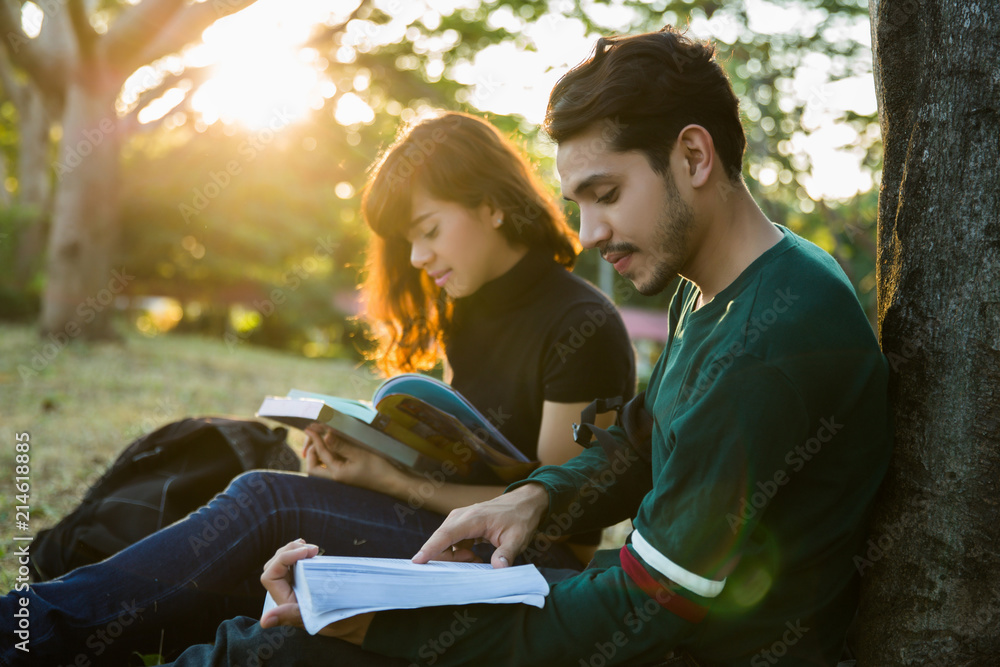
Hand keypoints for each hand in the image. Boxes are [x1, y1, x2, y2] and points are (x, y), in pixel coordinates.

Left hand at [259, 539, 373, 643]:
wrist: (355, 621)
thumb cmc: (336, 622)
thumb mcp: (316, 619)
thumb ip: (291, 617)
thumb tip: (264, 621)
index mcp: (285, 601)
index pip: (270, 577)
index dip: (282, 560)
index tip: (305, 553)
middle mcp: (287, 591)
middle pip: (273, 565)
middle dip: (288, 551)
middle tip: (311, 548)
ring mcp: (297, 583)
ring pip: (283, 561)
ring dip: (294, 549)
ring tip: (312, 548)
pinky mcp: (307, 578)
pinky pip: (295, 562)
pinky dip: (299, 551)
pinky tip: (308, 548)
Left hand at [303, 424, 407, 491]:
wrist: (393, 482)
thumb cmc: (379, 468)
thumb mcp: (360, 454)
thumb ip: (341, 445)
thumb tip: (326, 435)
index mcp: (337, 473)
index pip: (320, 454)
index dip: (315, 439)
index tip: (309, 428)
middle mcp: (336, 478)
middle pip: (313, 468)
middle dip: (310, 453)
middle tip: (313, 438)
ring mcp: (341, 478)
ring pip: (321, 468)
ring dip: (318, 455)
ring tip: (321, 441)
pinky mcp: (347, 476)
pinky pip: (331, 467)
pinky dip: (328, 457)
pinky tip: (335, 448)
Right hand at [413, 483, 548, 567]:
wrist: (525, 502)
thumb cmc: (521, 518)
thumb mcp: (518, 538)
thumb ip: (507, 553)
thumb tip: (499, 568)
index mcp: (473, 518)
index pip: (446, 535)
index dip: (431, 548)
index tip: (417, 561)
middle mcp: (462, 516)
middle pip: (442, 539)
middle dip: (447, 558)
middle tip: (469, 566)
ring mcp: (461, 519)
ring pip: (446, 541)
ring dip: (456, 556)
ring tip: (476, 560)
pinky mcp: (463, 524)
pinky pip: (452, 541)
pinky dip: (459, 552)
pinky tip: (475, 558)